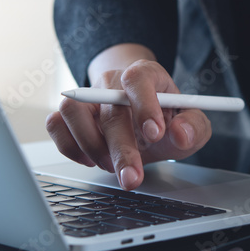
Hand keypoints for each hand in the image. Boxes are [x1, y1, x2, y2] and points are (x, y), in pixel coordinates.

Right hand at [46, 43, 211, 189]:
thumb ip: (194, 127)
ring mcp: (87, 96)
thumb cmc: (165, 120)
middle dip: (121, 148)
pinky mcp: (69, 114)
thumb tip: (181, 134)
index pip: (138, 78)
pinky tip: (92, 159)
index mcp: (145, 75)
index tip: (155, 134)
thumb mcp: (190, 122)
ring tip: (111, 163)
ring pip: (72, 111)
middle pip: (109, 108)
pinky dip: (70, 147)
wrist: (142, 118)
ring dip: (91, 146)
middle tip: (132, 176)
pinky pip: (55, 125)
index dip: (145, 105)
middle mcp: (112, 82)